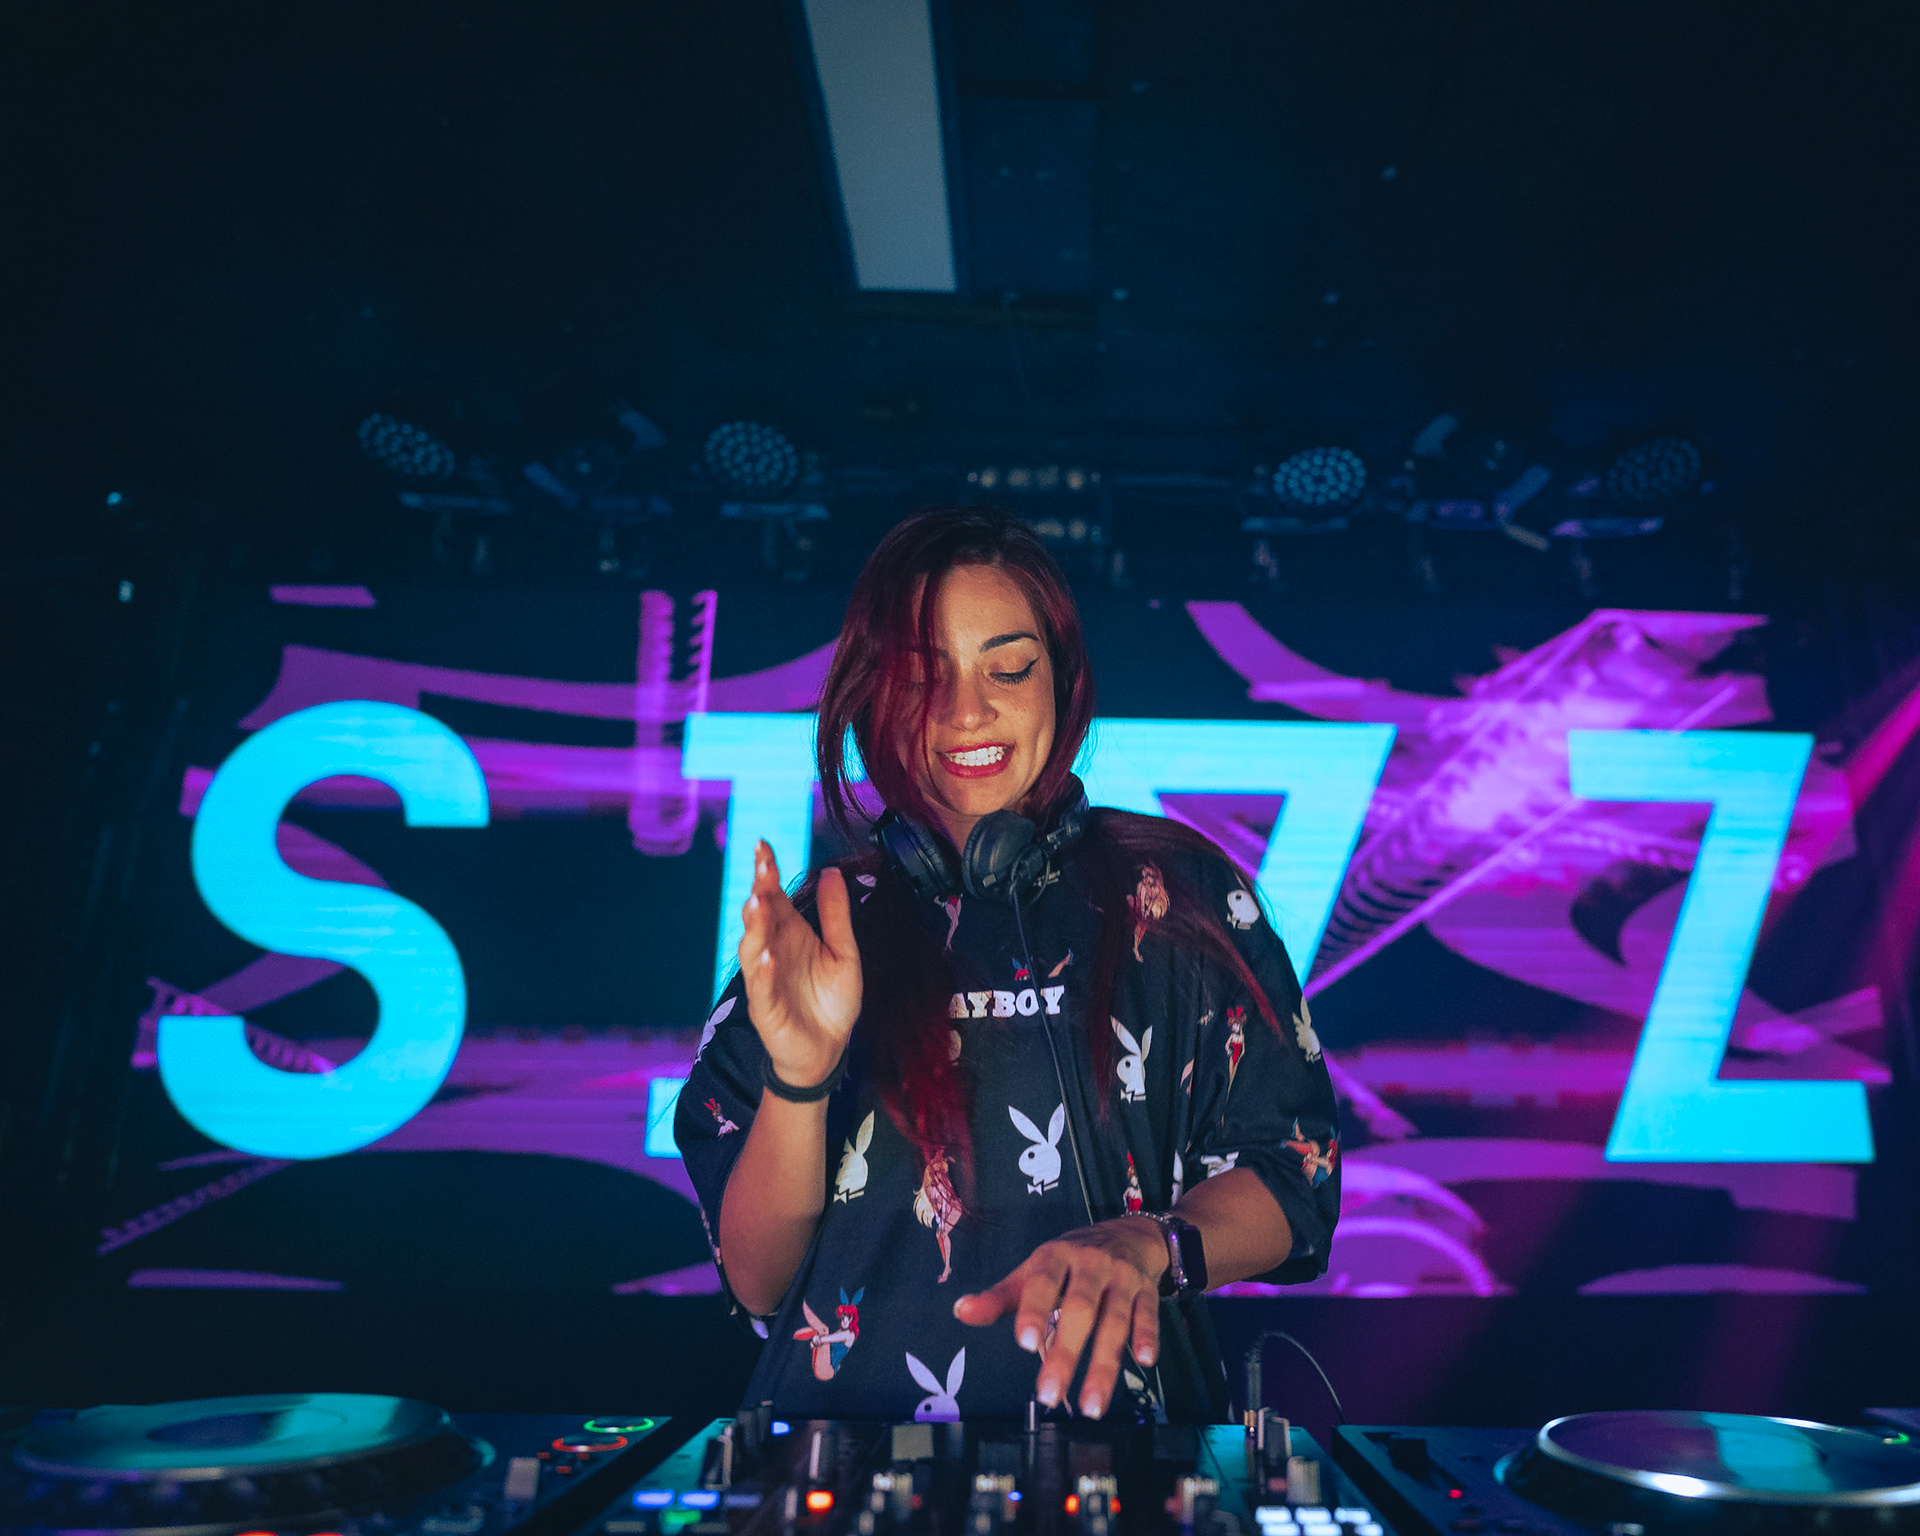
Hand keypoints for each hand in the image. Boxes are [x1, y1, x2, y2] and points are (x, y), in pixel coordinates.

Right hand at [738, 841, 861, 1088]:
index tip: (762, 845)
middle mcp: (773, 949)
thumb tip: (832, 871)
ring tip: (759, 904)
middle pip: (759, 916)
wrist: (830, 1047)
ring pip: (753, 947)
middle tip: (762, 869)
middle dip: (759, 891)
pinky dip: (763, 972)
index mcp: (789, 931)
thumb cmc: (831, 999)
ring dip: (755, 926)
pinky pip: (761, 987)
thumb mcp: (844, 951)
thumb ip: (836, 914)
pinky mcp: (767, 1008)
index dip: (766, 871)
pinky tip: (768, 957)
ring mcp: (765, 978)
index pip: (774, 895)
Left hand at [952, 1217, 1167, 1417]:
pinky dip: (1147, 1337)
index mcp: (1056, 1256)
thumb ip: (1001, 1297)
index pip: (1043, 1283)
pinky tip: (1143, 1362)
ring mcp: (1122, 1276)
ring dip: (1104, 1365)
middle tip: (1049, 1396)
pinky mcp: (1147, 1290)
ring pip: (1114, 1321)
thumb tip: (961, 1311)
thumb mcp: (1035, 1270)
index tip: (1025, 1344)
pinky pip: (1148, 1314)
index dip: (1035, 1310)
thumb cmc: (1072, 1260)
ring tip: (1091, 1406)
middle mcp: (1091, 1263)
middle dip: (1066, 1353)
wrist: (1130, 1233)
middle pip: (1079, 1309)